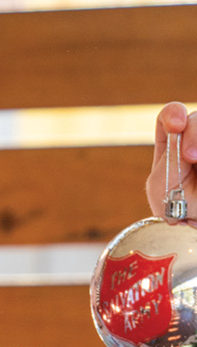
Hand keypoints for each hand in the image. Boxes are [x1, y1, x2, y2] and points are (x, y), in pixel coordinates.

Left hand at [147, 101, 196, 220]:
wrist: (195, 225)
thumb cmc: (176, 208)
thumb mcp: (162, 187)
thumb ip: (169, 161)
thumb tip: (182, 136)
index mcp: (172, 145)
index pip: (170, 116)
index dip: (173, 113)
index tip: (176, 125)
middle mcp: (195, 138)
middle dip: (194, 133)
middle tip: (190, 157)